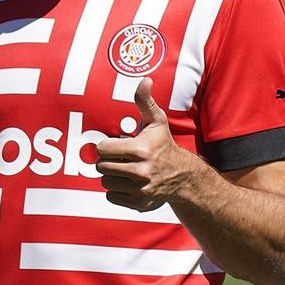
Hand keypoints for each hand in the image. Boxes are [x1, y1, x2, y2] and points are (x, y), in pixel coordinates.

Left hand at [94, 81, 195, 211]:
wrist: (183, 177)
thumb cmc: (164, 145)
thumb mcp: (156, 121)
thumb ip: (145, 101)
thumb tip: (145, 80)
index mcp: (140, 150)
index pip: (102, 149)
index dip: (106, 146)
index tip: (115, 145)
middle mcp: (140, 172)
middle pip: (101, 167)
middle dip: (108, 161)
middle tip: (119, 158)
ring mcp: (140, 190)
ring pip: (105, 183)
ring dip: (111, 176)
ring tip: (124, 170)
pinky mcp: (139, 204)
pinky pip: (111, 197)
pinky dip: (116, 191)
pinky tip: (127, 183)